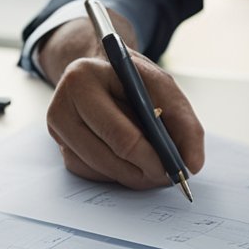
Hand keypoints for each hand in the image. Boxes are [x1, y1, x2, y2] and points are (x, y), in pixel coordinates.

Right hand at [37, 16, 204, 187]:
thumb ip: (183, 122)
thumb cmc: (130, 78)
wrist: (100, 71)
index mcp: (84, 80)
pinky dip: (114, 173)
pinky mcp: (59, 146)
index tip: (174, 170)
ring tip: (153, 170)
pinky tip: (128, 162)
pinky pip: (90, 173)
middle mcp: (61, 105)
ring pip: (97, 169)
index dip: (150, 157)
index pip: (120, 133)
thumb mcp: (161, 86)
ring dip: (130, 176)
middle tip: (167, 177)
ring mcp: (57, 129)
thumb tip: (192, 165)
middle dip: (142, 172)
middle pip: (107, 155)